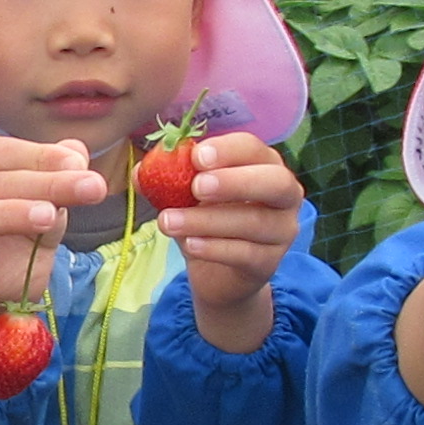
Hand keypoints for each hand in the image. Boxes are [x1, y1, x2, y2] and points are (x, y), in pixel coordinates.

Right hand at [0, 135, 107, 397]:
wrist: (15, 272)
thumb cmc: (28, 219)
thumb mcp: (53, 192)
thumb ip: (63, 168)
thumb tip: (76, 152)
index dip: (38, 156)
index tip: (79, 165)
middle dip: (44, 184)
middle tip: (90, 189)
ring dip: (7, 214)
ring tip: (49, 216)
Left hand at [152, 132, 300, 353]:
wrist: (219, 275)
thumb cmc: (207, 222)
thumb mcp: (184, 198)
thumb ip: (165, 181)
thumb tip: (138, 172)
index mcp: (264, 166)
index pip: (254, 149)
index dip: (228, 150)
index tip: (196, 157)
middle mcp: (284, 195)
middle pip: (274, 182)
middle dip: (234, 181)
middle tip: (196, 186)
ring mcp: (282, 231)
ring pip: (254, 221)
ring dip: (208, 220)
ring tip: (169, 221)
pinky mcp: (269, 263)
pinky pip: (247, 254)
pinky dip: (215, 249)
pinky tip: (190, 245)